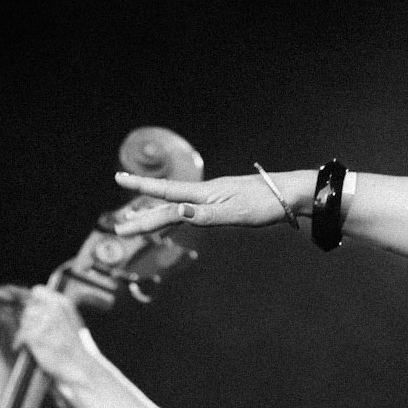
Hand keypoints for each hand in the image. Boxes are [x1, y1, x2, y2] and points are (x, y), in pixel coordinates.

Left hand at [17, 286, 97, 388]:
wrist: (80, 367)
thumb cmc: (74, 348)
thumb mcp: (71, 321)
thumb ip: (54, 310)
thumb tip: (32, 303)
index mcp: (63, 303)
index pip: (38, 291)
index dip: (34, 301)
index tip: (34, 312)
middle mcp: (53, 309)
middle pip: (28, 308)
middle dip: (29, 320)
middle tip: (37, 333)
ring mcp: (44, 322)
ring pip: (23, 321)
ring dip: (25, 331)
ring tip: (36, 341)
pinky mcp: (35, 336)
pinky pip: (20, 335)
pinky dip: (20, 342)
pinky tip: (26, 348)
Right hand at [111, 168, 299, 233]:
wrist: (289, 194)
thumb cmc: (265, 205)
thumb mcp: (236, 214)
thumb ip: (206, 215)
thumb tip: (178, 212)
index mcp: (204, 195)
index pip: (166, 194)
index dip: (142, 192)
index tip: (118, 181)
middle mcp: (205, 194)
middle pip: (167, 204)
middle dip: (142, 215)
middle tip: (119, 225)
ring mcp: (214, 197)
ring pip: (177, 206)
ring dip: (155, 213)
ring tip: (136, 218)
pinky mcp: (224, 202)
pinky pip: (192, 210)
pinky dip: (176, 214)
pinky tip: (175, 215)